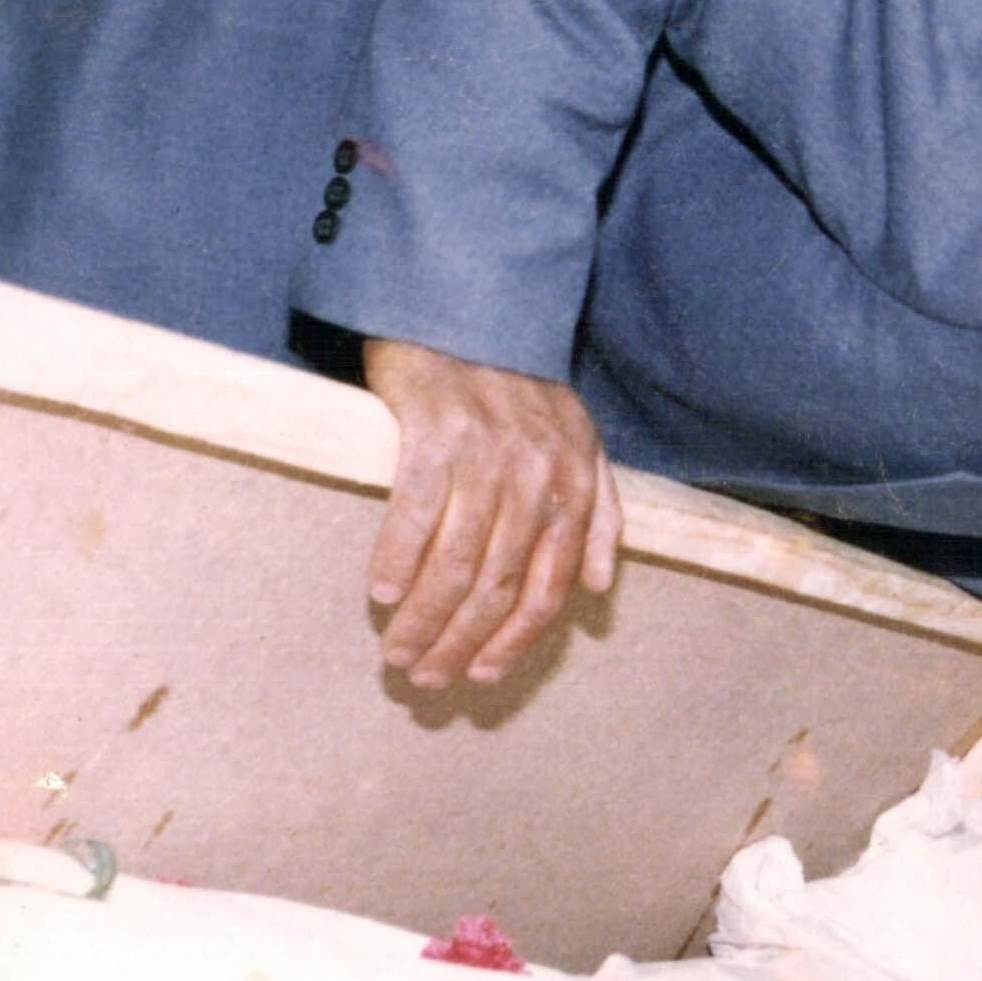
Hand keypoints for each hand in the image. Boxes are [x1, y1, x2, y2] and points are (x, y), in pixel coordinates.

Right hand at [360, 337, 624, 689]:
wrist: (467, 302)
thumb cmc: (518, 382)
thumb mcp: (579, 441)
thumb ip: (599, 514)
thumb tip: (601, 587)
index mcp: (576, 486)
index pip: (550, 588)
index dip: (516, 642)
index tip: (482, 675)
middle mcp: (538, 477)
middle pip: (500, 587)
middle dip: (461, 644)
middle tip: (425, 678)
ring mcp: (487, 455)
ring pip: (456, 563)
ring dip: (424, 619)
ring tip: (396, 651)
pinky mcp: (435, 431)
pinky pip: (415, 514)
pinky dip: (397, 561)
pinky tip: (381, 593)